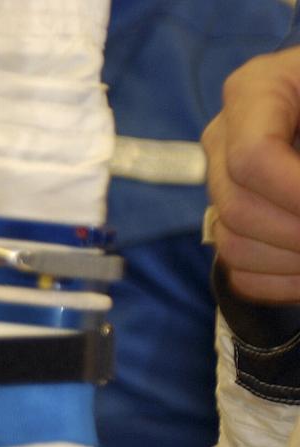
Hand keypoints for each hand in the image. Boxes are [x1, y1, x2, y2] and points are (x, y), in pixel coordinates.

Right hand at [203, 45, 299, 301]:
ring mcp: (224, 186)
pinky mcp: (235, 225)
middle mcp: (224, 141)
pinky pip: (242, 273)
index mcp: (255, 92)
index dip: (297, 194)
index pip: (253, 158)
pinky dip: (286, 285)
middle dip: (298, 233)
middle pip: (238, 208)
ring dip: (293, 261)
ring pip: (235, 246)